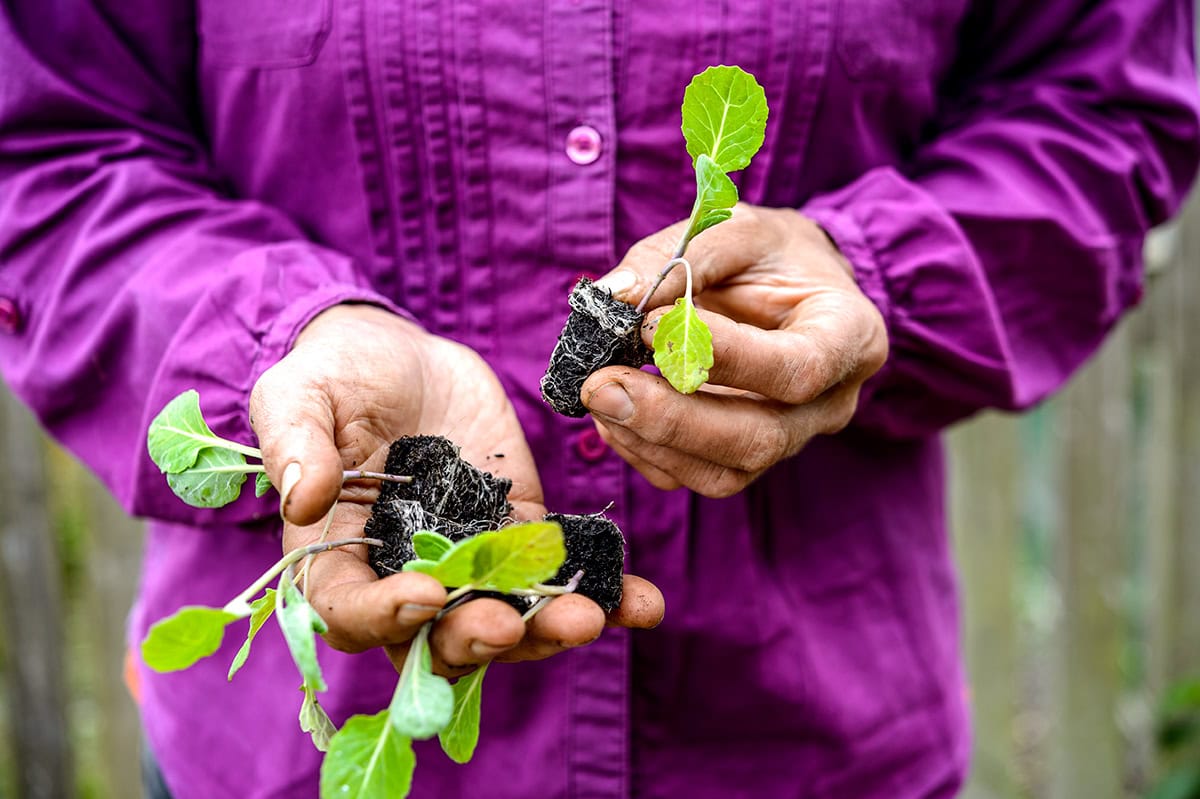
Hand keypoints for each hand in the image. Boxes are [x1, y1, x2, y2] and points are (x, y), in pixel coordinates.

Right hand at [250, 304, 662, 675]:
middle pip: (435, 637)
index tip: (425, 594)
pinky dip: (602, 592)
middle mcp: (403, 575)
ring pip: (505, 617)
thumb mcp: (298, 394)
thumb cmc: (332, 377)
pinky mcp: (519, 530)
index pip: (350, 611)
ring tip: (590, 618)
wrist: (398, 355)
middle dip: (474, 639)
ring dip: (545, 629)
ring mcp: (467, 559)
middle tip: (507, 624)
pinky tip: (641, 603)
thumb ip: (296, 444)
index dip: (384, 616)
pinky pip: (556, 573)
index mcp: (338, 557)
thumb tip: (302, 497)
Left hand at [582, 204, 887, 496]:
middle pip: (758, 438)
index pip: (797, 368)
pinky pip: (692, 477)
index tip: (651, 324)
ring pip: (724, 472)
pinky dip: (642, 450)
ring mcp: (788, 440)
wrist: (787, 286)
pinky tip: (612, 413)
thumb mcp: (738, 228)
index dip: (724, 355)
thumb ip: (683, 255)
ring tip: (597, 392)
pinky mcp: (743, 459)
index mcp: (848, 337)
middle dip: (672, 418)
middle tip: (601, 383)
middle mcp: (828, 403)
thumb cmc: (769, 255)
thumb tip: (615, 296)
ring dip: (649, 440)